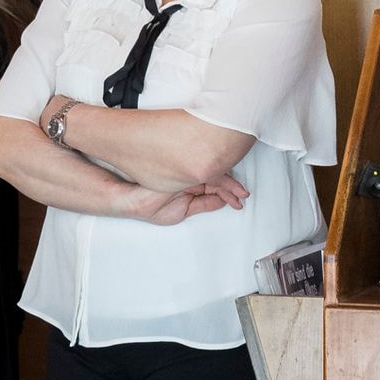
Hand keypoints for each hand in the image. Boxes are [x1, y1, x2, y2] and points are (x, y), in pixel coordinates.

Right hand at [131, 176, 248, 225]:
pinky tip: (228, 188)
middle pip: (218, 179)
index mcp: (191, 187)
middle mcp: (191, 178)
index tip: (240, 198)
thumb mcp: (183, 211)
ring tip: (239, 194)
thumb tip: (221, 202)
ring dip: (229, 186)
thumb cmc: (151, 206)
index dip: (229, 192)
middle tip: (243, 195)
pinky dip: (219, 180)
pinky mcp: (184, 168)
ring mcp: (188, 172)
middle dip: (232, 189)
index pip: (215, 186)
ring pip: (215, 174)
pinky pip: (205, 171)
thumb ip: (203, 204)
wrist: (136, 200)